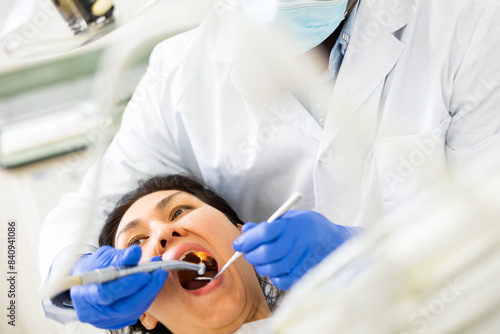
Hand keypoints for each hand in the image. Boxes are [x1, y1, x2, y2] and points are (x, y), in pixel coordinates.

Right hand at [70, 245, 166, 328]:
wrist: (87, 281)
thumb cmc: (94, 268)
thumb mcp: (103, 257)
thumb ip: (120, 257)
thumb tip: (135, 252)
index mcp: (84, 294)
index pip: (106, 293)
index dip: (127, 284)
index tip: (145, 273)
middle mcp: (93, 312)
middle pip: (123, 308)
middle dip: (145, 290)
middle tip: (160, 273)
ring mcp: (104, 320)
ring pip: (132, 312)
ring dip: (149, 292)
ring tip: (159, 275)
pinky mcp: (116, 322)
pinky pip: (135, 313)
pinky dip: (146, 298)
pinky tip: (153, 284)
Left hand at [233, 210, 362, 289]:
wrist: (338, 241)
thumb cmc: (310, 228)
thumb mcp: (290, 218)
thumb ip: (268, 225)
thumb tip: (246, 230)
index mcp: (294, 224)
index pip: (264, 232)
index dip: (247, 239)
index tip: (238, 244)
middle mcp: (300, 242)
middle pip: (266, 253)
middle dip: (251, 255)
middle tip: (248, 253)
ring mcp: (305, 259)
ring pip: (273, 269)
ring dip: (261, 266)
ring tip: (262, 260)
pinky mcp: (307, 274)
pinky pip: (283, 281)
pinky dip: (274, 277)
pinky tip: (276, 269)